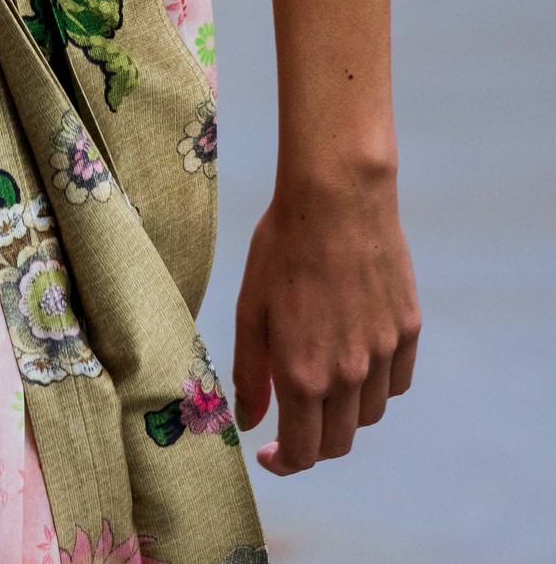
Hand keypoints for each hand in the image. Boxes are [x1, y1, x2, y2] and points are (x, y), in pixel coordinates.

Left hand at [233, 168, 420, 473]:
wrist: (336, 198)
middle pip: (338, 442)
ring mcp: (384, 355)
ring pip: (368, 414)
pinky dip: (377, 384)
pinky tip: (357, 358)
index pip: (303, 452)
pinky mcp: (409, 331)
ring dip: (344, 412)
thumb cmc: (283, 248)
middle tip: (294, 419)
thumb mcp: (251, 309)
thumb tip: (250, 422)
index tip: (271, 454)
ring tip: (323, 376)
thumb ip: (250, 373)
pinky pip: (396, 382)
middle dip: (312, 441)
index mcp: (303, 375)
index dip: (285, 462)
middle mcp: (348, 375)